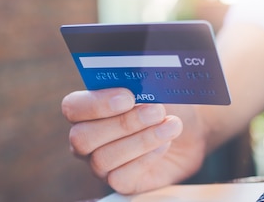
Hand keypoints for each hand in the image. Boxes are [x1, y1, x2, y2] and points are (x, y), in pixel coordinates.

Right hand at [61, 88, 207, 193]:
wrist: (190, 131)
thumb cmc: (167, 104)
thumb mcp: (158, 88)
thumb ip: (143, 83)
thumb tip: (141, 82)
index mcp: (88, 109)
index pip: (73, 107)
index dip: (96, 104)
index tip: (128, 97)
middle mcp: (88, 138)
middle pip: (83, 138)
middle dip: (123, 123)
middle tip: (157, 112)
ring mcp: (101, 163)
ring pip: (103, 159)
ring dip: (142, 140)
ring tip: (171, 126)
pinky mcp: (120, 182)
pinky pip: (120, 178)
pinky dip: (146, 158)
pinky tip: (165, 144)